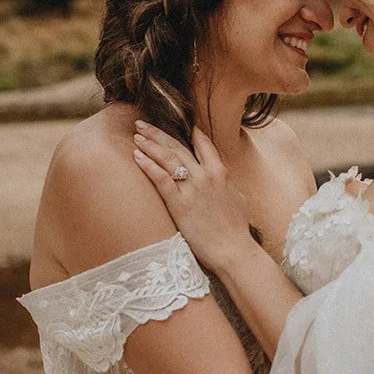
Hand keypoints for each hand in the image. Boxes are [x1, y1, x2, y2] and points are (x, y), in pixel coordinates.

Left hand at [133, 120, 254, 273]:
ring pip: (167, 158)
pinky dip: (148, 165)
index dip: (189, 132)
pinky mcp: (180, 204)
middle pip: (177, 147)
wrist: (234, 250)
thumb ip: (226, 184)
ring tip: (136, 135)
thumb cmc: (237, 229)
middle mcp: (205, 175)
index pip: (203, 144)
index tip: (177, 124)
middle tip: (142, 123)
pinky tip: (137, 156)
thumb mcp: (237, 198)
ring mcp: (192, 188)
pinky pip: (161, 178)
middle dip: (158, 133)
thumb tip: (222, 177)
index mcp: (220, 172)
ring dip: (150, 144)